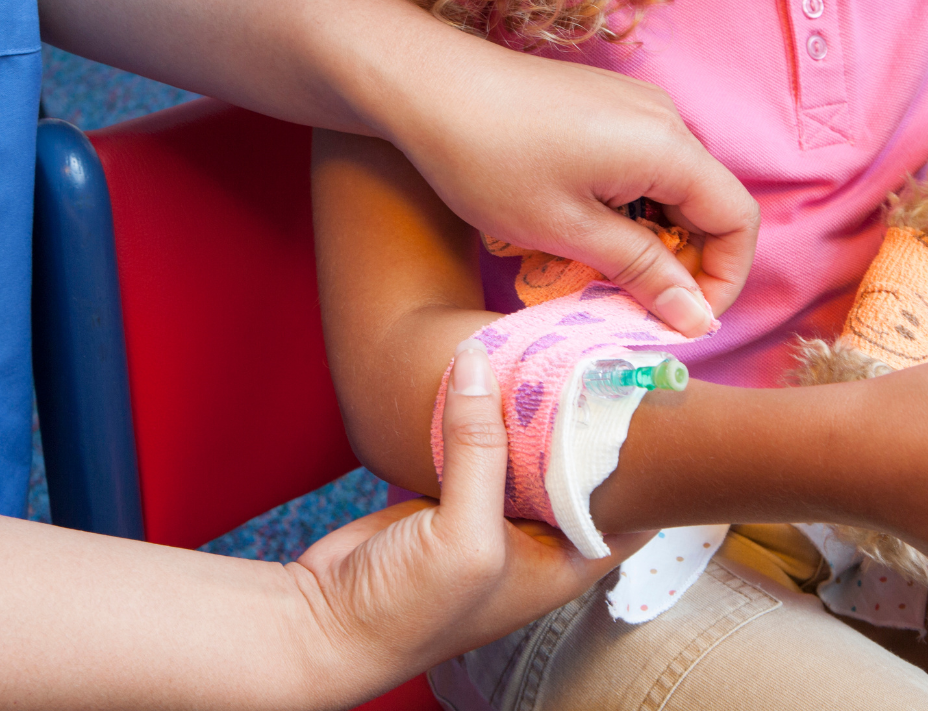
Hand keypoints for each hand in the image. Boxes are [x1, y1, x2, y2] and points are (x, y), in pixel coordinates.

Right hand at [289, 346, 651, 704]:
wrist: (330, 621)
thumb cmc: (411, 609)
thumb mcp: (462, 535)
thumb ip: (478, 448)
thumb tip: (477, 360)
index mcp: (566, 562)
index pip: (632, 509)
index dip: (645, 461)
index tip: (643, 400)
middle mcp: (538, 537)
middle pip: (575, 467)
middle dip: (581, 419)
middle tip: (589, 357)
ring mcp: (491, 512)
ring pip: (524, 449)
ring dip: (525, 410)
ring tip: (544, 353)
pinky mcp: (448, 492)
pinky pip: (475, 442)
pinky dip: (479, 412)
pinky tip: (487, 373)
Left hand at [388, 47, 758, 336]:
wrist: (427, 87)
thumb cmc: (489, 160)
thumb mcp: (567, 230)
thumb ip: (641, 271)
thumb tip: (697, 317)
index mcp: (667, 146)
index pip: (737, 220)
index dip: (723, 280)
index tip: (682, 321)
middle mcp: (663, 117)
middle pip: (705, 203)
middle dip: (680, 262)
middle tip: (629, 304)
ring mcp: (632, 105)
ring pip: (668, 187)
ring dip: (647, 237)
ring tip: (593, 269)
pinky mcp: (602, 104)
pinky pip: (638, 164)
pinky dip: (625, 206)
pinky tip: (578, 226)